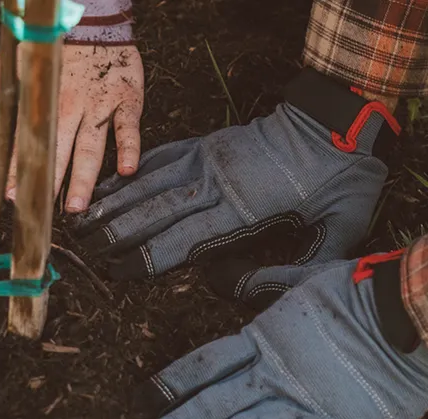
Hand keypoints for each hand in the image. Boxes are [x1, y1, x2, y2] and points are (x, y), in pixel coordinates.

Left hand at [0, 43, 143, 211]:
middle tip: (41, 207)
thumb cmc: (48, 47)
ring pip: (91, 147)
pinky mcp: (125, 101)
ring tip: (77, 205)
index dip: (18, 168)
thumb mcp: (5, 63)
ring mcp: (98, 106)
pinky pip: (128, 127)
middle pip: (59, 150)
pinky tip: (127, 170)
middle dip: (49, 180)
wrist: (92, 20)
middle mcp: (70, 108)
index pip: (26, 141)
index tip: (11, 193)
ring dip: (84, 178)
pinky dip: (130, 148)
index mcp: (41, 102)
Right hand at [69, 69, 398, 282]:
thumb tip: (244, 290)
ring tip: (83, 217)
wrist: (342, 119)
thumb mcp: (340, 233)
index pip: (185, 238)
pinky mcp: (210, 142)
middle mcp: (218, 181)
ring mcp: (211, 157)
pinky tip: (112, 182)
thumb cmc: (344, 181)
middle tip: (84, 249)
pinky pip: (164, 156)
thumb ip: (299, 269)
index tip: (118, 271)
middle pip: (157, 210)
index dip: (148, 256)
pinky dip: (135, 171)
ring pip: (152, 181)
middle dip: (118, 230)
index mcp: (245, 208)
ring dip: (116, 201)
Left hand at [124, 253, 427, 418]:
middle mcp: (277, 374)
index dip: (172, 383)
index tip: (142, 400)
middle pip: (213, 408)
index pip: (206, 363)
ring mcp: (308, 404)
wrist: (422, 312)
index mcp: (266, 336)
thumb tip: (222, 278)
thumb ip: (264, 283)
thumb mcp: (307, 277)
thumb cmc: (368, 288)